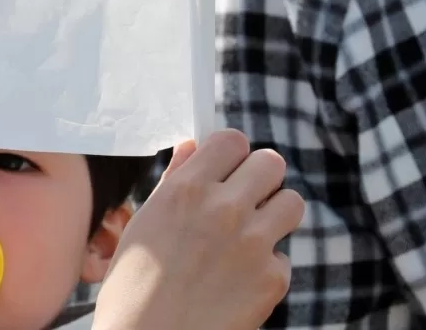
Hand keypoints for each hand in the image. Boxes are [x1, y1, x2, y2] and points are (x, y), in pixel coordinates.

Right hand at [93, 130, 303, 329]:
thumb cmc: (133, 286)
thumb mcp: (144, 224)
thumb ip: (173, 181)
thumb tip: (193, 147)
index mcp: (186, 190)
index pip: (232, 139)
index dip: (232, 154)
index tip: (227, 168)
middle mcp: (223, 208)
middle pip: (271, 162)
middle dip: (259, 177)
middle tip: (245, 199)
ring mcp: (253, 243)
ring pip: (292, 202)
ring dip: (274, 214)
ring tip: (250, 235)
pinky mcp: (272, 279)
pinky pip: (284, 256)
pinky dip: (266, 266)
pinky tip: (237, 281)